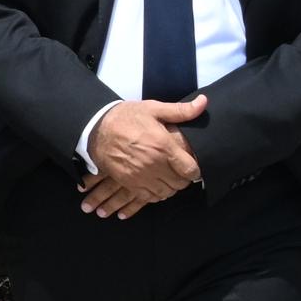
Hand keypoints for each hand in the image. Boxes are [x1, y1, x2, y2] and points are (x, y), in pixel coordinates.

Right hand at [77, 95, 206, 219]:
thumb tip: (204, 102)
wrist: (96, 128)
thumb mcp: (154, 109)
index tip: (193, 167)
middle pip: (179, 184)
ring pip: (166, 193)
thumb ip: (181, 110)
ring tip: (168, 177)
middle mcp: (153, 164)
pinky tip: (155, 184)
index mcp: (163, 146)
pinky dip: (156, 194)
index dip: (195, 170)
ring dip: (170, 187)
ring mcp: (140, 176)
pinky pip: (149, 198)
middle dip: (183, 179)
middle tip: (180, 172)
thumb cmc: (126, 117)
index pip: (190, 170)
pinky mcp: (129, 183)